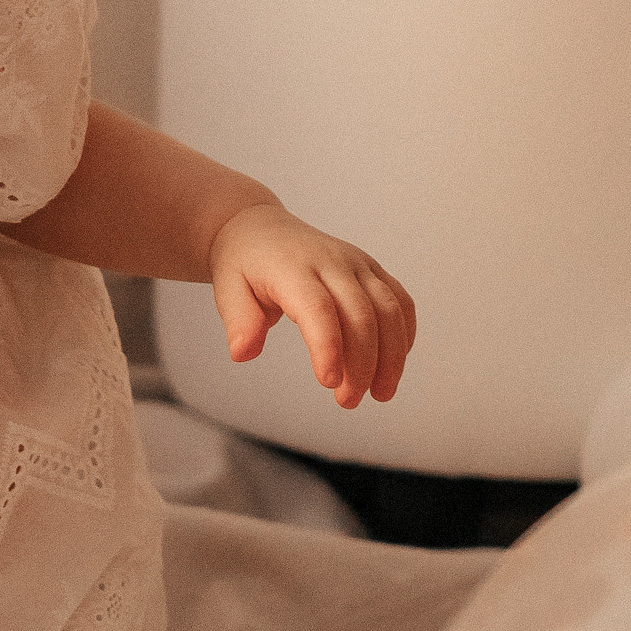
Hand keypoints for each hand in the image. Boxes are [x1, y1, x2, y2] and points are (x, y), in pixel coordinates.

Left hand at [208, 202, 414, 409]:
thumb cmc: (244, 264)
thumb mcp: (227, 290)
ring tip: (379, 394)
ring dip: (391, 357)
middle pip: (361, 314)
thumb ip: (238, 321)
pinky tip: (392, 365)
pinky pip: (400, 301)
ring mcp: (357, 264)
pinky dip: (404, 335)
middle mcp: (331, 262)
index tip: (328, 383)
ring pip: (389, 309)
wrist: (260, 230)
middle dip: (362, 365)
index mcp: (293, 268)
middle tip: (349, 401)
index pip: (318, 308)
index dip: (328, 347)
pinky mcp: (372, 269)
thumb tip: (243, 352)